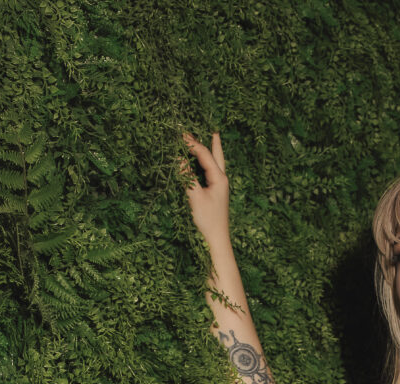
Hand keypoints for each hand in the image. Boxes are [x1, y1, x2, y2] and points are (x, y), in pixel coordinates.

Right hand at [178, 130, 230, 245]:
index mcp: (220, 178)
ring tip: (210, 137)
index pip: (205, 154)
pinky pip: (210, 172)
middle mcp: (222, 180)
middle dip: (211, 141)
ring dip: (210, 150)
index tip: (180, 134)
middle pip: (216, 155)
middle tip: (209, 127)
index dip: (192, 143)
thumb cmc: (207, 220)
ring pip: (215, 162)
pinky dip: (205, 163)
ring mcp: (219, 186)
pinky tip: (203, 161)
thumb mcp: (195, 197)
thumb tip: (178, 158)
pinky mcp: (215, 193)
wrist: (216, 240)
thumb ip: (186, 176)